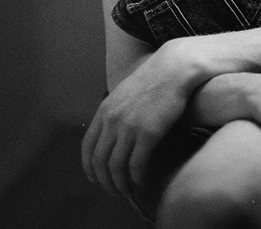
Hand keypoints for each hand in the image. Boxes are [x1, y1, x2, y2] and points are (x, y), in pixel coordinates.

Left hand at [81, 42, 197, 197]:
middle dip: (105, 182)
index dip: (90, 168)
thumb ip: (113, 112)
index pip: (87, 148)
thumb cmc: (153, 80)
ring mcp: (129, 127)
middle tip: (114, 191)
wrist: (173, 69)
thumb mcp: (124, 93)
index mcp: (104, 111)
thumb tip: (110, 135)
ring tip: (127, 191)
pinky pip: (137, 165)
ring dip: (120, 184)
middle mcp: (112, 120)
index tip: (96, 179)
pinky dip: (136, 178)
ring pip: (116, 167)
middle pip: (100, 161)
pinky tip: (141, 182)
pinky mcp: (148, 133)